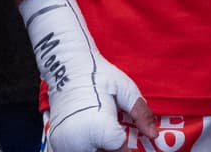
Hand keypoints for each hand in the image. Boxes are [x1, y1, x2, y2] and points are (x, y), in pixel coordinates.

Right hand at [20, 0, 156, 151]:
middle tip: (113, 125)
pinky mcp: (57, 143)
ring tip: (102, 126)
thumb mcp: (125, 89)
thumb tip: (153, 134)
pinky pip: (80, 150)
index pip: (121, 151)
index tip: (128, 136)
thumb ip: (141, 114)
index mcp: (97, 127)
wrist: (67, 67)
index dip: (128, 145)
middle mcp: (78, 140)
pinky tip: (91, 130)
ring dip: (101, 145)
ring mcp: (64, 144)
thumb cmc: (97, 74)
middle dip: (114, 144)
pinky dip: (88, 144)